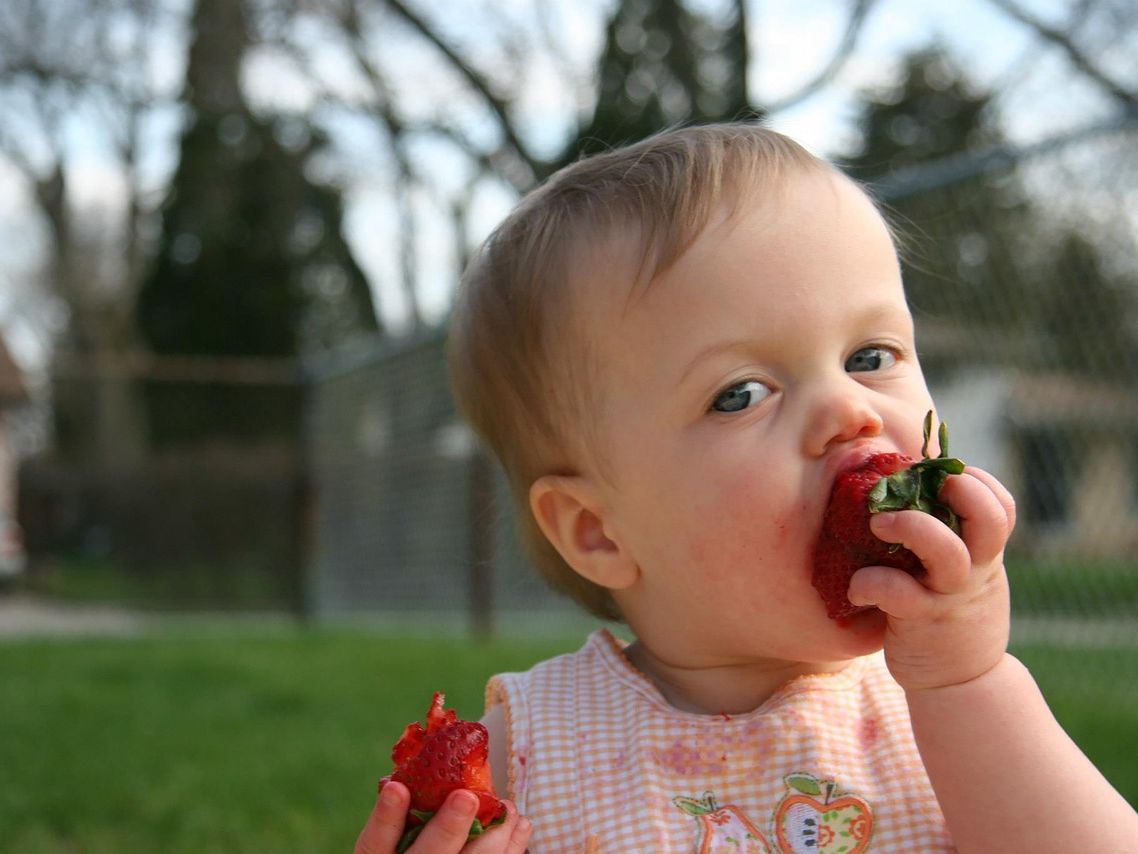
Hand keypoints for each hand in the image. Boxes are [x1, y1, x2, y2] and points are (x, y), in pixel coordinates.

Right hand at [355, 781, 530, 853]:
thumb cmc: (411, 848)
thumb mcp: (393, 838)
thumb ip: (402, 813)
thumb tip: (419, 765)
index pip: (376, 841)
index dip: (386, 815)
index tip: (397, 787)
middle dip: (450, 826)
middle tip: (466, 797)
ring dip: (494, 833)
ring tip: (506, 806)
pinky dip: (513, 845)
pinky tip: (520, 824)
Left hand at [847, 465, 1016, 691]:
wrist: (960, 684)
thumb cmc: (951, 616)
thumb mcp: (966, 576)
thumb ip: (952, 540)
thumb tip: (909, 490)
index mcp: (984, 555)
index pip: (1002, 507)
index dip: (978, 483)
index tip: (944, 476)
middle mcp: (975, 571)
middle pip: (989, 519)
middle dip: (961, 491)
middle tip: (919, 484)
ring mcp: (950, 596)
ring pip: (947, 552)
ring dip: (910, 527)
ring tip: (879, 522)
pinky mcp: (922, 621)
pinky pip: (897, 593)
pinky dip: (870, 583)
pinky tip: (857, 588)